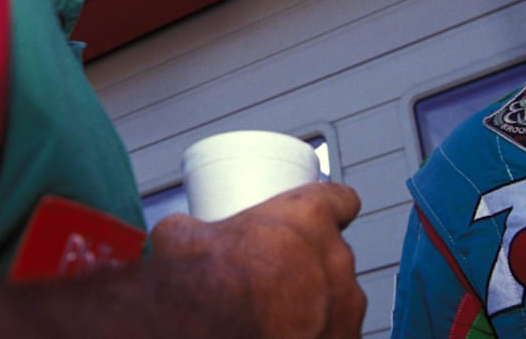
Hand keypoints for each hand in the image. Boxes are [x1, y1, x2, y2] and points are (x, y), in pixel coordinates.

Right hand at [149, 182, 365, 338]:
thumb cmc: (203, 293)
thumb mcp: (180, 238)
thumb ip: (194, 227)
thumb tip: (182, 232)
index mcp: (307, 219)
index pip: (339, 199)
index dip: (326, 209)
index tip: (314, 220)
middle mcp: (335, 260)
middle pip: (332, 255)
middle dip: (307, 266)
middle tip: (271, 279)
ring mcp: (345, 308)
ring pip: (337, 298)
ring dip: (314, 304)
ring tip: (275, 316)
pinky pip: (337, 334)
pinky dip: (316, 336)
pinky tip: (284, 336)